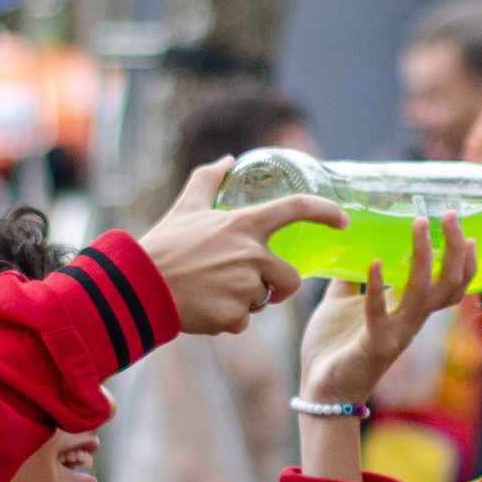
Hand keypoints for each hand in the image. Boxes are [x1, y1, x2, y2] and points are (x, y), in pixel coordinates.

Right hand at [137, 157, 342, 336]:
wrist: (138, 287)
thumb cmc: (164, 245)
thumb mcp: (186, 206)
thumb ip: (210, 179)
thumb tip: (228, 158)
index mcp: (244, 225)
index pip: (296, 209)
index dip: (325, 212)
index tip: (343, 220)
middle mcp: (250, 254)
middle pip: (289, 278)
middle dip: (277, 286)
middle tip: (252, 286)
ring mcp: (243, 287)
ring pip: (262, 301)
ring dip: (245, 302)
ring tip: (212, 292)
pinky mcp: (233, 317)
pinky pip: (243, 323)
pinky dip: (227, 320)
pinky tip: (204, 308)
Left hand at [299, 213, 478, 405]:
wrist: (320, 391)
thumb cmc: (334, 347)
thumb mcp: (342, 302)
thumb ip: (351, 278)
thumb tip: (350, 246)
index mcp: (407, 310)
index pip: (450, 284)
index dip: (464, 258)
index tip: (461, 227)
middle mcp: (410, 321)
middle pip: (450, 284)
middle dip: (454, 248)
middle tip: (451, 214)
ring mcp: (396, 333)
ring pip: (423, 293)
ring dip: (423, 257)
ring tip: (419, 225)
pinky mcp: (374, 345)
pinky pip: (380, 314)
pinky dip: (378, 287)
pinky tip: (375, 262)